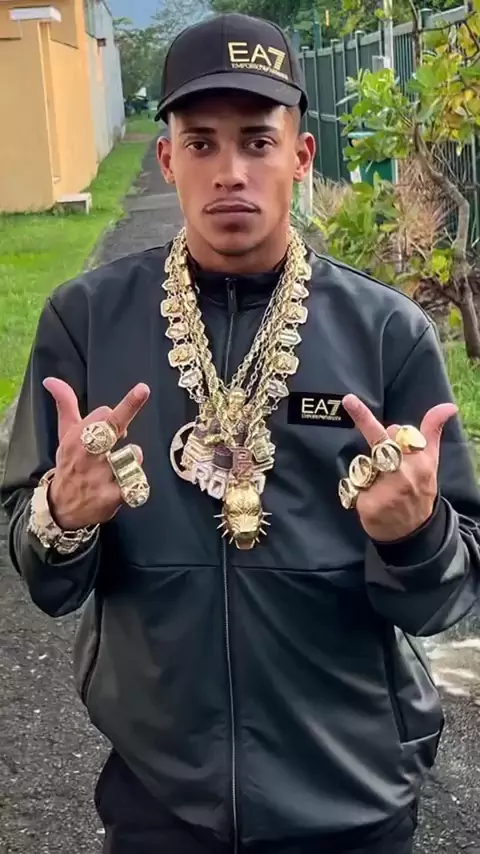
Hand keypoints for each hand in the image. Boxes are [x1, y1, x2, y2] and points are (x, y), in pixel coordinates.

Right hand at [43, 378, 149, 529]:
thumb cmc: (70, 463)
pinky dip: (136, 483)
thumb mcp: (66, 434)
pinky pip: (137, 483)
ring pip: (133, 455)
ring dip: (134, 457)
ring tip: (121, 466)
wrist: (62, 507)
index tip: (111, 417)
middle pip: (114, 427)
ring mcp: (100, 477)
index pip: (105, 413)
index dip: (114, 413)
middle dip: (129, 408)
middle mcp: (88, 455)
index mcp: (78, 437)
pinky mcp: (112, 497)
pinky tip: (125, 486)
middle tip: (141, 395)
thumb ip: (65, 404)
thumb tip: (51, 379)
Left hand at [342, 394, 457, 541]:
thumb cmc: (420, 490)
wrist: (413, 532)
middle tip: (381, 457)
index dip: (382, 425)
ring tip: (378, 482)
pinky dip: (356, 490)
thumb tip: (448, 406)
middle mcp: (404, 473)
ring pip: (362, 462)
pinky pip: (352, 486)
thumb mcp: (431, 462)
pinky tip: (369, 499)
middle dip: (374, 443)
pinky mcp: (369, 505)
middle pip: (377, 442)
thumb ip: (432, 431)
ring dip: (366, 469)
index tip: (348, 400)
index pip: (394, 431)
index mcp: (420, 461)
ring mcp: (387, 490)